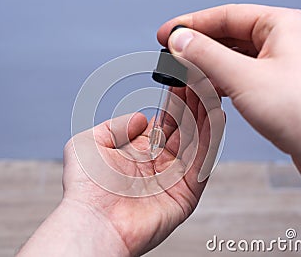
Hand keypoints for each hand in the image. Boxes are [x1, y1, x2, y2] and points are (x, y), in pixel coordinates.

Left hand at [18, 83, 224, 255]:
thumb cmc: (85, 189)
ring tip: (212, 91)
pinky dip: (210, 140)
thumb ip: (117, 125)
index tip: (184, 78)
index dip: (175, 100)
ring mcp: (174, 179)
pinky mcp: (186, 194)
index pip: (166, 121)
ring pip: (196, 142)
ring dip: (204, 116)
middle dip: (194, 103)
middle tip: (203, 79)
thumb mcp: (90, 142)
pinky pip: (202, 163)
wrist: (92, 222)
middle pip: (184, 128)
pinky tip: (215, 117)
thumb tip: (143, 118)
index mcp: (139, 152)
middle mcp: (159, 164)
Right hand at [157, 4, 300, 217]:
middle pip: (229, 35)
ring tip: (185, 75)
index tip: (167, 33)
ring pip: (234, 58)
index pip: (226, 15)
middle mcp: (283, 41)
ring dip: (208, 66)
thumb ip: (206, 56)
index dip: (192, 24)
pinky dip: (222, 82)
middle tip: (172, 56)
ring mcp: (280, 65)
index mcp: (281, 25)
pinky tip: (208, 89)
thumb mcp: (243, 77)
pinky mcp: (277, 88)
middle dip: (199, 47)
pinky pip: (242, 76)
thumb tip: (180, 40)